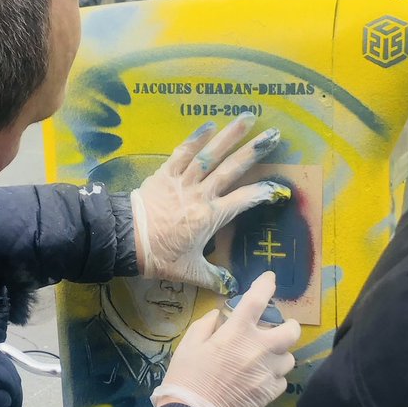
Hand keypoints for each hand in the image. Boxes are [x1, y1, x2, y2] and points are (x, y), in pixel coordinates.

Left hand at [130, 114, 289, 293]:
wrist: (127, 240)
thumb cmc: (160, 256)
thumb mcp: (189, 272)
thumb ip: (214, 278)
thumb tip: (234, 289)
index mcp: (211, 216)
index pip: (245, 200)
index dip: (264, 193)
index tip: (280, 188)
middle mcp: (202, 193)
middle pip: (232, 168)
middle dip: (254, 151)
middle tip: (273, 134)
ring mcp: (184, 180)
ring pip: (211, 154)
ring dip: (230, 135)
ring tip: (248, 117)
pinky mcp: (166, 173)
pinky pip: (183, 152)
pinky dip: (196, 138)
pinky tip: (210, 123)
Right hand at [151, 270, 300, 406]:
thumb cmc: (187, 377)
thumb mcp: (189, 345)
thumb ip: (206, 325)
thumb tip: (219, 316)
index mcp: (237, 333)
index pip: (257, 300)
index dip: (265, 285)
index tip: (269, 279)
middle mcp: (258, 349)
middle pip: (290, 331)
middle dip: (289, 325)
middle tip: (279, 327)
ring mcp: (267, 373)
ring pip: (289, 357)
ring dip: (281, 353)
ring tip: (268, 356)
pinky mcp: (269, 394)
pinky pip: (283, 380)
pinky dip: (276, 376)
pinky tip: (263, 377)